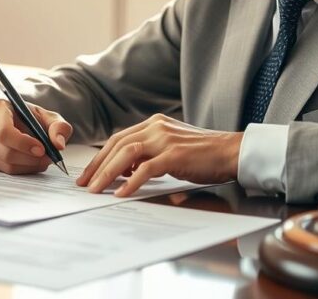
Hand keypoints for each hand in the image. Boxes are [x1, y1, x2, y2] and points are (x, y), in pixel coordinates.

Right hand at [0, 98, 72, 173]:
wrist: (22, 122)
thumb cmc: (32, 118)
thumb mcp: (49, 116)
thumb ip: (59, 127)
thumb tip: (58, 144)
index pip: (4, 131)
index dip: (23, 143)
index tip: (41, 148)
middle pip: (5, 150)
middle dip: (30, 157)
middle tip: (48, 157)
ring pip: (6, 162)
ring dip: (29, 165)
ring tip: (43, 159)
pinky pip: (5, 170)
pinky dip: (23, 169)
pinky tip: (33, 162)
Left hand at [76, 114, 243, 196]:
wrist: (232, 152)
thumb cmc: (203, 154)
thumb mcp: (171, 149)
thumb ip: (149, 154)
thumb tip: (126, 171)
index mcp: (153, 123)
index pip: (119, 139)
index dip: (101, 156)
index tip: (89, 173)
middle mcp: (156, 126)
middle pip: (117, 145)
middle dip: (98, 166)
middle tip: (84, 184)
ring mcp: (165, 139)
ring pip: (126, 154)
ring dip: (108, 173)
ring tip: (96, 190)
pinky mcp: (175, 154)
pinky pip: (146, 169)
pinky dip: (131, 182)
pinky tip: (122, 194)